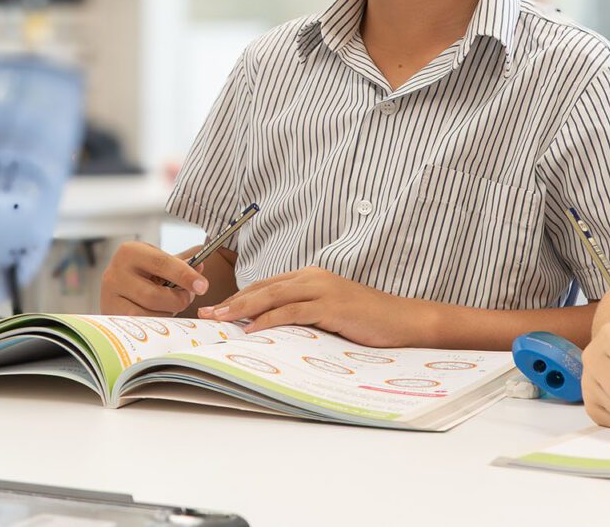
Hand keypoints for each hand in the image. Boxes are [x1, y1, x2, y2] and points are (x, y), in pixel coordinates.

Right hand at [100, 241, 207, 316]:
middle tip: (187, 298)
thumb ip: (180, 264)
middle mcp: (114, 273)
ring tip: (169, 305)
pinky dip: (156, 323)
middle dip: (178, 300)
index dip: (185, 275)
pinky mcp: (110, 316)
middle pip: (155, 295)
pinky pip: (140, 325)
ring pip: (147, 314)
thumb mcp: (158, 262)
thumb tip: (200, 267)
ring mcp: (109, 297)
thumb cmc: (142, 273)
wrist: (115, 288)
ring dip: (166, 313)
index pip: (161, 263)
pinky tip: (158, 315)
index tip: (203, 286)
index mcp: (130, 252)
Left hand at [199, 267, 427, 346]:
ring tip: (219, 320)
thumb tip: (274, 331)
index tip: (216, 311)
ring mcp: (321, 288)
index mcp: (310, 277)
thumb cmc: (367, 322)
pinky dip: (269, 319)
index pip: (266, 286)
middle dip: (232, 302)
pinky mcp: (330, 305)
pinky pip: (292, 311)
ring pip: (272, 296)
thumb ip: (304, 316)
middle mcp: (312, 277)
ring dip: (242, 309)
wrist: (403, 321)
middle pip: (262, 288)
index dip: (239, 298)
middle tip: (206, 315)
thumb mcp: (330, 316)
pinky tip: (252, 328)